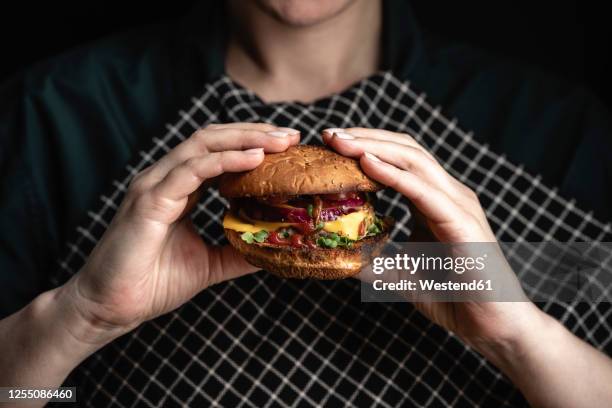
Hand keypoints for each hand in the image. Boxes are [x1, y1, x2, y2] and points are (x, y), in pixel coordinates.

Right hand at [61, 123, 299, 344]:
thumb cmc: (152, 284)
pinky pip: (191, 171)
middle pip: (213, 138)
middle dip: (255, 132)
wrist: (110, 308)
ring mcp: (154, 186)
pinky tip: (254, 159)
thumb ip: (237, 251)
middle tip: (291, 135)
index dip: (252, 143)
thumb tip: (271, 249)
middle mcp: (165, 179)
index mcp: (178, 189)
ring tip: (280, 142)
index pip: (217, 152)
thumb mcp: (208, 264)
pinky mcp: (149, 201)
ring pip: (202, 145)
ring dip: (245, 139)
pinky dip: (224, 161)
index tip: (288, 146)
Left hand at [322, 128, 539, 347]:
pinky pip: (424, 192)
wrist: (494, 326)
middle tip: (328, 133)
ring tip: (340, 141)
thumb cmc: (453, 297)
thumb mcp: (400, 274)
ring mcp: (458, 205)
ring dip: (373, 147)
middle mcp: (448, 195)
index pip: (400, 159)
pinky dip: (394, 175)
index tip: (330, 144)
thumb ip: (374, 260)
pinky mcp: (462, 223)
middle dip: (365, 137)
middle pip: (406, 150)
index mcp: (435, 200)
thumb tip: (338, 254)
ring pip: (414, 161)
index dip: (366, 146)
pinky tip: (366, 164)